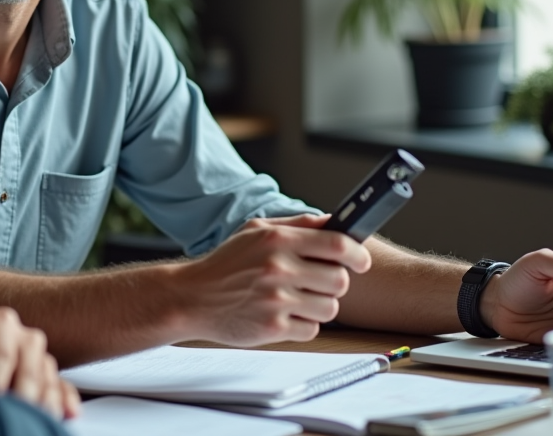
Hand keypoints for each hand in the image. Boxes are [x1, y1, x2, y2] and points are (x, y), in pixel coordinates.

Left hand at [0, 306, 79, 419]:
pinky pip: (61, 386)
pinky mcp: (44, 375)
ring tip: (36, 420)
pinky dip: (65, 400)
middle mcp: (22, 336)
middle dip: (24, 392)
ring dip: (45, 400)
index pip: (2, 352)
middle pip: (31, 365)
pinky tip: (66, 414)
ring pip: (48, 377)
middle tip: (15, 414)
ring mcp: (36, 356)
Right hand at [172, 213, 371, 344]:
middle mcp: (278, 268)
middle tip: (321, 282)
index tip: (360, 261)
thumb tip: (334, 222)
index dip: (357, 254)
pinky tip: (285, 314)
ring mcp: (276, 300)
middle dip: (336, 283)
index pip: (337, 245)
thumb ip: (297, 225)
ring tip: (299, 299)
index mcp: (277, 240)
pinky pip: (312, 329)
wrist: (192, 297)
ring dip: (320, 305)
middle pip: (339, 280)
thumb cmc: (226, 263)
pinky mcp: (273, 328)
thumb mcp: (256, 230)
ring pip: (329, 308)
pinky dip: (304, 324)